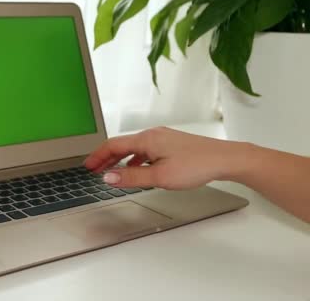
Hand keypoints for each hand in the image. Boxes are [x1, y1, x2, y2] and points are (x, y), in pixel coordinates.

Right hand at [84, 127, 241, 189]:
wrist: (225, 159)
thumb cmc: (196, 165)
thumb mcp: (159, 177)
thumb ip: (131, 177)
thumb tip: (109, 178)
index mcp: (146, 139)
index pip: (113, 145)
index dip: (98, 156)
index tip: (88, 166)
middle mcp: (153, 134)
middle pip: (122, 145)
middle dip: (106, 158)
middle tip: (94, 169)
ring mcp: (163, 138)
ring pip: (134, 147)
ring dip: (120, 159)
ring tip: (112, 171)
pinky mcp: (171, 144)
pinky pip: (146, 150)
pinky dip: (135, 159)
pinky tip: (138, 169)